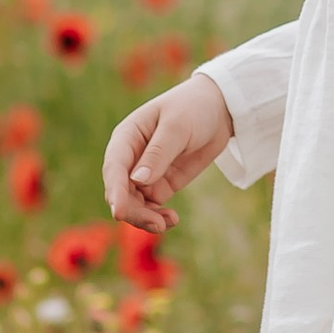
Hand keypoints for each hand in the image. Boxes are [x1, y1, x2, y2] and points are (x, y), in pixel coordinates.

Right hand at [103, 75, 233, 233]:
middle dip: (133, 211)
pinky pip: (151, 207)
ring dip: (145, 218)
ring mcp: (145, 174)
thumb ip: (158, 153)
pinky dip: (158, 216)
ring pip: (134, 204)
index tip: (120, 212)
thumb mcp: (177, 126)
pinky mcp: (161, 184)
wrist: (219, 109)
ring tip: (166, 224)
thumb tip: (137, 180)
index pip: (114, 168)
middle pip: (121, 192)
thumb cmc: (193, 108)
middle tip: (157, 224)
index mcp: (126, 137)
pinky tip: (171, 220)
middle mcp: (130, 158)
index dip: (115, 191)